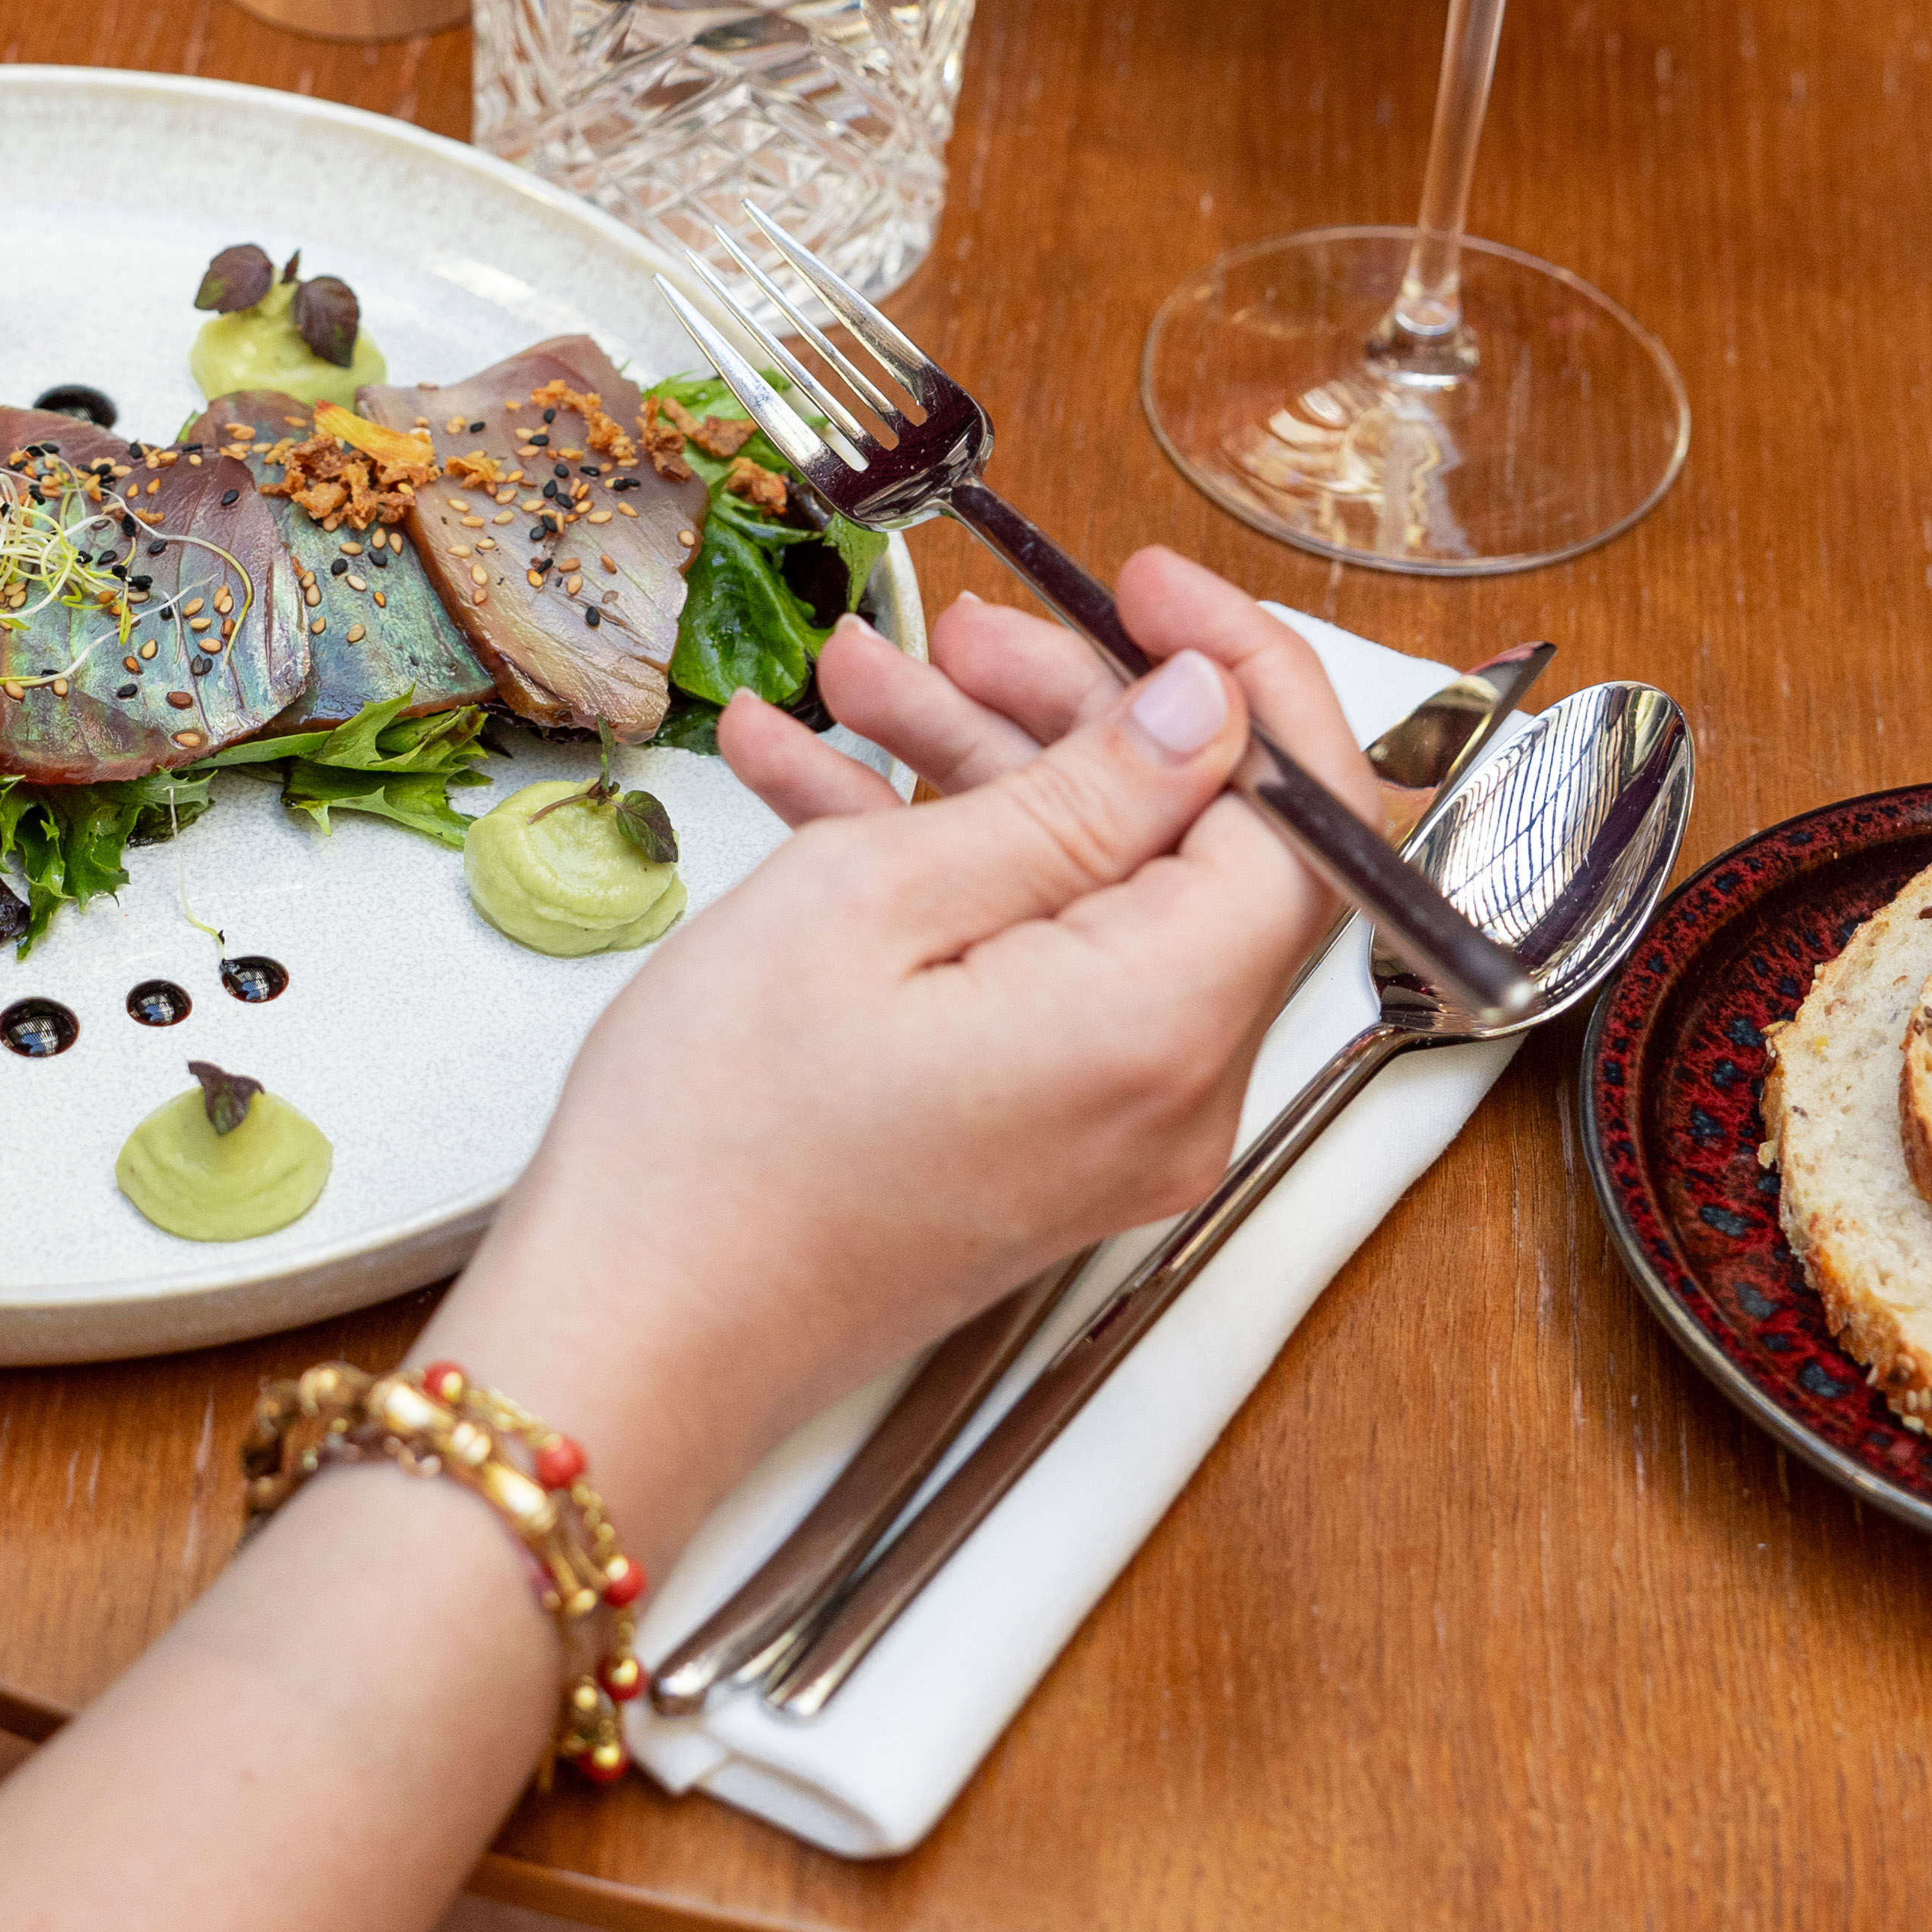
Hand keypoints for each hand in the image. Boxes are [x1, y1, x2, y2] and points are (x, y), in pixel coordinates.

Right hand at [437, 551, 1374, 1561]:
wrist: (627, 1343)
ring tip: (849, 686)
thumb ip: (1076, 798)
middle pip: (1193, 846)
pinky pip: (1033, 971)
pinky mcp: (1039, 1143)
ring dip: (982, 775)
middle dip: (1074, 711)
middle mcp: (1173, 1091)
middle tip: (951, 632)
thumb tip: (1208, 712)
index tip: (1141, 588)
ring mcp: (1109, 1129)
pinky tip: (819, 787)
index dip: (1240, 676)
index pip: (1304, 816)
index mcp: (1162, 1023)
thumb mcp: (878, 902)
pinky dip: (946, 877)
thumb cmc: (721, 1139)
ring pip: (1096, 896)